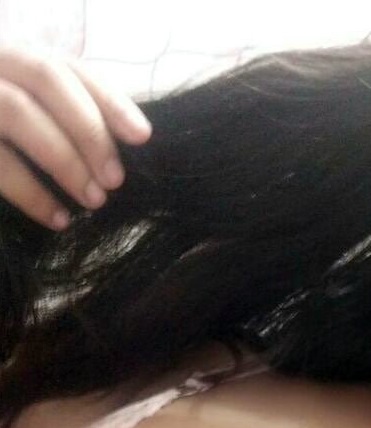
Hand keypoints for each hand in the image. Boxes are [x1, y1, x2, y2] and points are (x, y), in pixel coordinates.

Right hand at [0, 45, 151, 230]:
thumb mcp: (21, 107)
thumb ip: (58, 113)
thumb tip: (122, 142)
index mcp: (10, 51)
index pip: (66, 65)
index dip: (108, 98)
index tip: (143, 136)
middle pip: (46, 78)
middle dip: (89, 129)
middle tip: (115, 180)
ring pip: (19, 112)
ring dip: (64, 160)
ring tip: (94, 200)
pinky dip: (30, 191)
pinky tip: (57, 218)